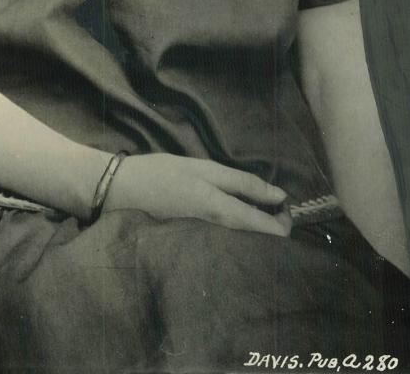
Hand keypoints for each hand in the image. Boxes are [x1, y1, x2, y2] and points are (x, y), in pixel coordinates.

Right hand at [103, 153, 291, 236]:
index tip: (286, 208)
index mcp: (222, 212)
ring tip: (258, 210)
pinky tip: (235, 217)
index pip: (268, 230)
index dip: (285, 223)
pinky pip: (229, 239)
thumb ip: (241, 183)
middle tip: (272, 206)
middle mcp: (218, 233)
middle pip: (260, 241)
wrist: (123, 190)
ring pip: (246, 241)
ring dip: (257, 228)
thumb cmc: (164, 173)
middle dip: (274, 226)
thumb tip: (279, 196)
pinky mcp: (198, 240)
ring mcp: (207, 240)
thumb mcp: (204, 169)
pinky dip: (240, 230)